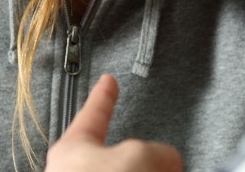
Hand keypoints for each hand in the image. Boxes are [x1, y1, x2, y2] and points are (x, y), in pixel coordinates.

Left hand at [45, 74, 182, 171]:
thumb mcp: (139, 156)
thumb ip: (159, 152)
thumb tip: (170, 163)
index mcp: (73, 149)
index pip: (94, 112)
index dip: (105, 95)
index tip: (108, 82)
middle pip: (122, 155)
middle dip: (148, 158)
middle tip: (165, 164)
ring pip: (131, 170)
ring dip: (154, 169)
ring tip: (168, 170)